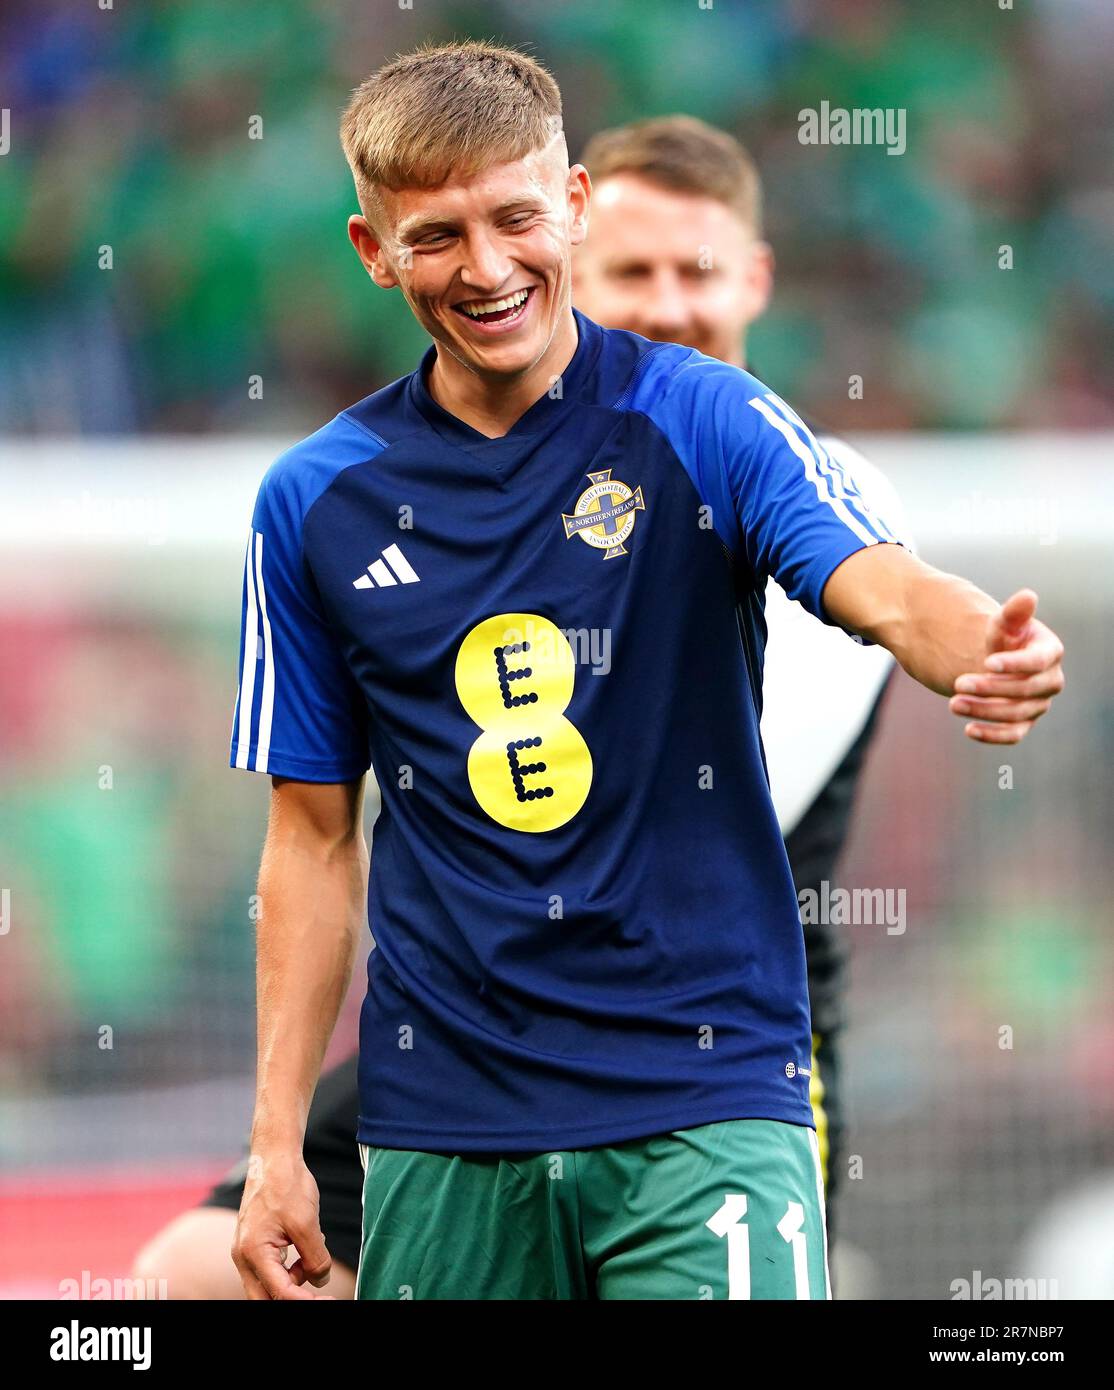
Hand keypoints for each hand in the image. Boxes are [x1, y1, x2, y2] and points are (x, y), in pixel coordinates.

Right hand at [232, 1150, 334, 1299]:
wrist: (274, 1158)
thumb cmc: (287, 1185)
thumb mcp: (307, 1223)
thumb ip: (315, 1257)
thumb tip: (321, 1282)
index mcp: (253, 1253)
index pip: (280, 1292)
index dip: (305, 1301)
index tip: (329, 1300)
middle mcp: (244, 1257)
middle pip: (266, 1297)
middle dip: (294, 1297)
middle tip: (322, 1296)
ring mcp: (246, 1251)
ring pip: (269, 1284)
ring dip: (294, 1280)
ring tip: (313, 1255)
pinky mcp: (254, 1244)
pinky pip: (272, 1267)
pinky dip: (290, 1266)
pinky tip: (306, 1246)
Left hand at [949, 589, 1064, 743]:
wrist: (994, 660)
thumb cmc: (1002, 638)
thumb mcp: (1003, 624)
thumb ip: (1013, 613)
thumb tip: (1027, 596)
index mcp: (1050, 652)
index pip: (1037, 662)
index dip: (1014, 664)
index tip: (987, 663)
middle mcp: (1050, 681)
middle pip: (1025, 690)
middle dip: (991, 688)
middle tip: (958, 682)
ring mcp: (1038, 704)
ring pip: (1016, 714)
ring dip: (984, 710)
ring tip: (953, 703)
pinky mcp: (1024, 723)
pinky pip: (1014, 735)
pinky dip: (992, 735)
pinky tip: (968, 729)